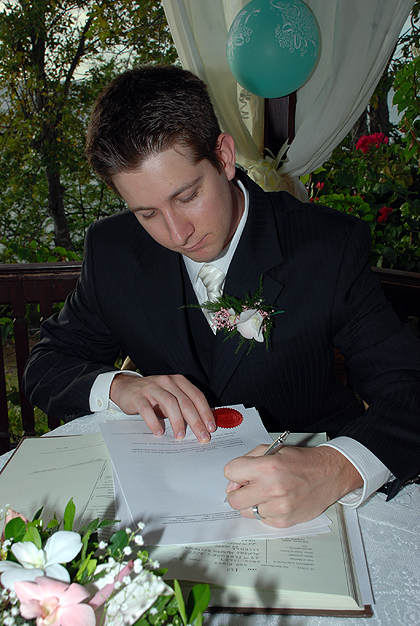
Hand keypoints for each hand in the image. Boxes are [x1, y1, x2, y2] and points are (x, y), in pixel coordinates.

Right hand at [110, 373, 215, 442]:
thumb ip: (184, 407)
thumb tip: (201, 425)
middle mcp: (167, 382)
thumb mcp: (171, 397)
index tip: (211, 428)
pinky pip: (147, 409)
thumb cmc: (153, 395)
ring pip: (169, 403)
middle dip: (196, 421)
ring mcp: (152, 388)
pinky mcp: (138, 396)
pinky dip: (154, 422)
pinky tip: (159, 432)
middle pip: (185, 402)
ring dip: (177, 421)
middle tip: (202, 436)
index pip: (196, 396)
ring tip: (180, 435)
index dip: (205, 412)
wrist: (126, 388)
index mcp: (179, 381)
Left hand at [224, 445, 362, 527]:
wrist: (329, 475)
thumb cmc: (303, 462)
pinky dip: (265, 511)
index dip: (234, 472)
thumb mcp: (273, 450)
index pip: (230, 472)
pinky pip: (261, 519)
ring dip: (251, 503)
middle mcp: (272, 489)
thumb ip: (249, 460)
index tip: (241, 473)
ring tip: (265, 493)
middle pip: (233, 499)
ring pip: (245, 511)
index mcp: (268, 467)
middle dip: (237, 492)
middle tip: (247, 487)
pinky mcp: (283, 521)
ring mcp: (278, 508)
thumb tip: (234, 479)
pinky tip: (276, 501)